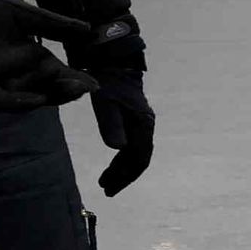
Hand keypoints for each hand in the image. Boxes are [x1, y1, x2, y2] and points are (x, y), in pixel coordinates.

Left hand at [0, 0, 88, 112]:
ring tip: (70, 87)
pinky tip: (38, 99)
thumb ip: (54, 25)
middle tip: (84, 87)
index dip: (75, 80)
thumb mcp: (25, 16)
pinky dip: (20, 102)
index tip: (93, 83)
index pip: (58, 75)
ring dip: (49, 94)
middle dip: (66, 91)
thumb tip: (87, 30)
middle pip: (47, 90)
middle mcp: (18, 75)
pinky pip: (2, 101)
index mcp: (31, 59)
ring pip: (29, 96)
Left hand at [74, 10, 154, 193]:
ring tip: (105, 180)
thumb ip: (111, 124)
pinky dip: (121, 157)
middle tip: (106, 189)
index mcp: (143, 125)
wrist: (114, 60)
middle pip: (138, 158)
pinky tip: (111, 160)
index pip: (139, 159)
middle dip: (123, 176)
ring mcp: (140, 122)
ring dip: (121, 168)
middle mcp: (145, 126)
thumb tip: (118, 149)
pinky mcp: (132, 118)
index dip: (126, 176)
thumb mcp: (106, 102)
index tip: (110, 188)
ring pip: (134, 152)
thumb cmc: (109, 81)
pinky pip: (130, 144)